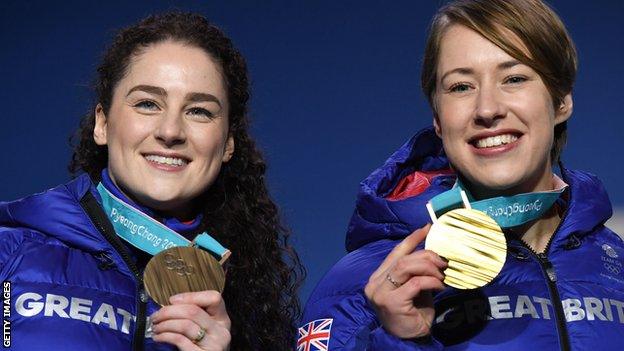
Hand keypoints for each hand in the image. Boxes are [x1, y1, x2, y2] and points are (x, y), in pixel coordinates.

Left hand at [151, 290, 230, 350]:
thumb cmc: (199, 349)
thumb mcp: (203, 331)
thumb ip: (194, 318)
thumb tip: (171, 305)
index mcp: (222, 321)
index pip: (214, 298)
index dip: (191, 296)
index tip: (172, 300)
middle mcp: (221, 332)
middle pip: (194, 311)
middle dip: (169, 311)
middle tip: (156, 316)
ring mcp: (214, 344)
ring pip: (185, 324)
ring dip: (165, 324)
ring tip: (156, 327)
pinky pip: (180, 340)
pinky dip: (165, 336)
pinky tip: (159, 337)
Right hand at [364, 224, 446, 338]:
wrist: (409, 339)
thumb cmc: (411, 314)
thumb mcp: (413, 288)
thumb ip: (416, 272)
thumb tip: (433, 253)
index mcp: (379, 276)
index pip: (396, 252)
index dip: (411, 239)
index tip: (427, 229)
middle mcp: (376, 282)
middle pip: (403, 258)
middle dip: (426, 255)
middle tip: (443, 261)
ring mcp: (381, 292)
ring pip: (406, 267)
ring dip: (428, 267)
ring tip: (442, 274)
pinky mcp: (391, 302)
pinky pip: (414, 283)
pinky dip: (430, 281)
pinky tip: (439, 286)